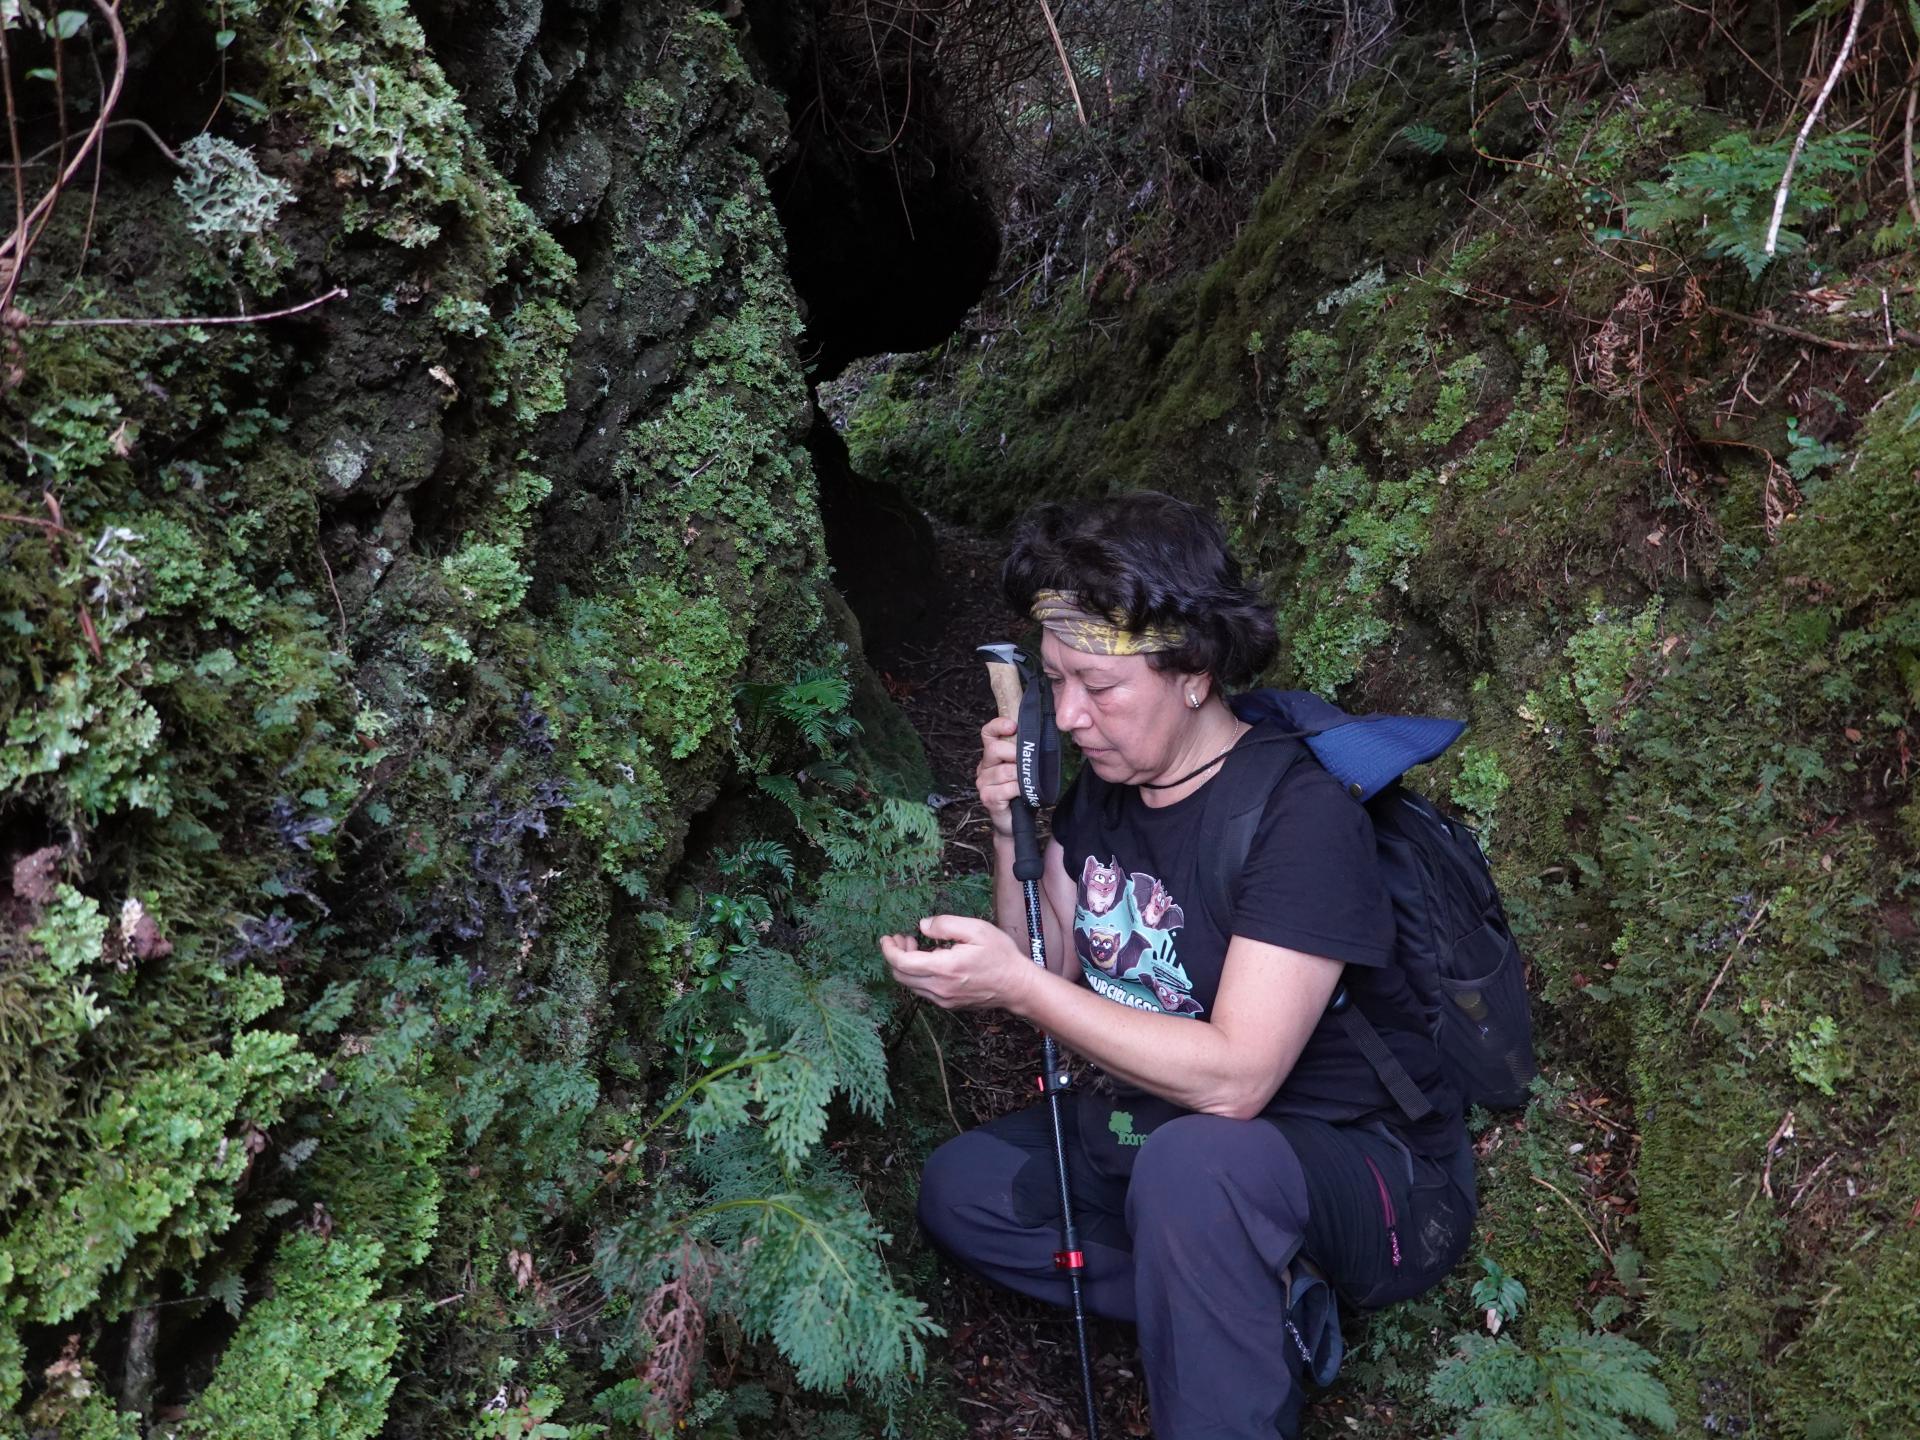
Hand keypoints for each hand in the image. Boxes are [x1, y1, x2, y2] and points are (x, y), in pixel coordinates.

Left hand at [879, 915, 1037, 1012]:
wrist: (1017, 986)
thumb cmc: (1000, 956)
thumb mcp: (976, 929)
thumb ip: (946, 925)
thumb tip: (922, 926)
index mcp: (945, 968)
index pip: (902, 963)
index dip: (889, 949)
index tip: (887, 937)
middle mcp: (940, 988)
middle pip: (900, 976)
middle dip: (895, 955)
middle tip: (902, 938)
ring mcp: (943, 999)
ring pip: (910, 985)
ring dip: (906, 965)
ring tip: (915, 946)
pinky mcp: (948, 1004)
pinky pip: (923, 990)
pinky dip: (918, 974)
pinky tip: (930, 960)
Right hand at [975, 716, 1019, 838]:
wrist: (1016, 823)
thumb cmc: (1023, 793)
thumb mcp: (1025, 768)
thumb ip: (1025, 753)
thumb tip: (1039, 737)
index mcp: (992, 756)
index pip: (988, 733)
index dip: (998, 725)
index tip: (1013, 727)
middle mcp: (984, 767)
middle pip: (994, 749)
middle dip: (1015, 754)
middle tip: (1027, 764)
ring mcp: (983, 783)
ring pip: (1004, 771)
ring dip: (1021, 777)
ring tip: (1027, 783)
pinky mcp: (987, 798)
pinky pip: (1007, 788)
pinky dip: (1020, 790)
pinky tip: (1023, 794)